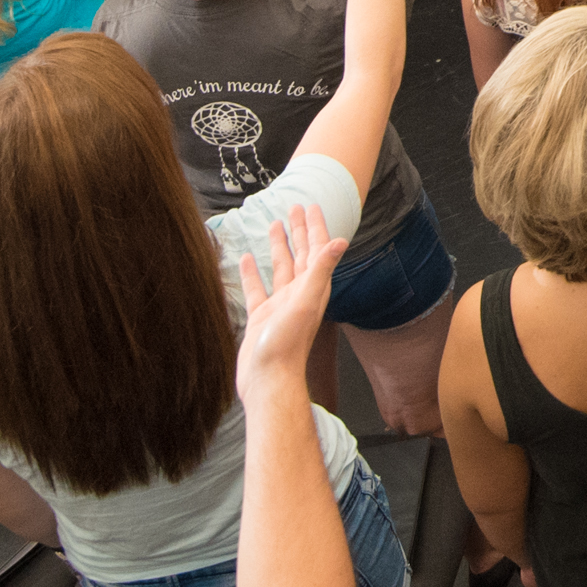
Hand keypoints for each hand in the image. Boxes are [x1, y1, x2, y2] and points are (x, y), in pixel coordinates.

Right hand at [233, 204, 343, 400]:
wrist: (267, 381)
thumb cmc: (287, 346)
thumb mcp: (304, 303)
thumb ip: (320, 271)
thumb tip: (340, 241)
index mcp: (312, 289)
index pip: (316, 250)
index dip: (315, 227)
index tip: (312, 205)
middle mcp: (298, 295)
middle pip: (300, 255)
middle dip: (298, 231)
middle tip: (294, 207)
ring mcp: (279, 306)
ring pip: (280, 268)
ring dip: (278, 247)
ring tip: (273, 225)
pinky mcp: (261, 318)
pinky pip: (257, 289)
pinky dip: (252, 273)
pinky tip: (246, 258)